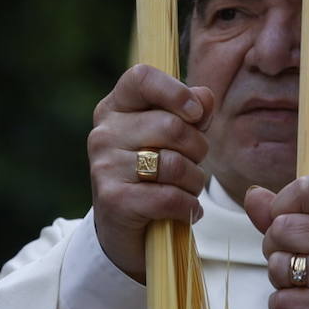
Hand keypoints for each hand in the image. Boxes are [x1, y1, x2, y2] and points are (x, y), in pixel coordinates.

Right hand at [88, 64, 213, 280]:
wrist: (127, 230)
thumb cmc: (156, 174)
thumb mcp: (175, 138)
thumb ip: (192, 112)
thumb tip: (205, 97)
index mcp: (116, 107)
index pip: (142, 78)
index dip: (176, 92)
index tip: (196, 114)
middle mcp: (104, 133)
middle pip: (172, 126)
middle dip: (198, 150)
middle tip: (193, 164)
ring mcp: (104, 166)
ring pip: (174, 164)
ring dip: (194, 182)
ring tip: (188, 189)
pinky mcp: (113, 200)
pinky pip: (169, 197)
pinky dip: (188, 207)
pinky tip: (187, 211)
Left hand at [246, 175, 308, 308]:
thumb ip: (292, 217)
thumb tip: (253, 195)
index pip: (308, 187)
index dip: (283, 206)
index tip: (288, 227)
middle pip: (282, 227)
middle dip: (276, 249)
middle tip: (297, 268)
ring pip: (277, 264)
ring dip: (280, 282)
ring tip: (305, 290)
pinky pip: (280, 300)